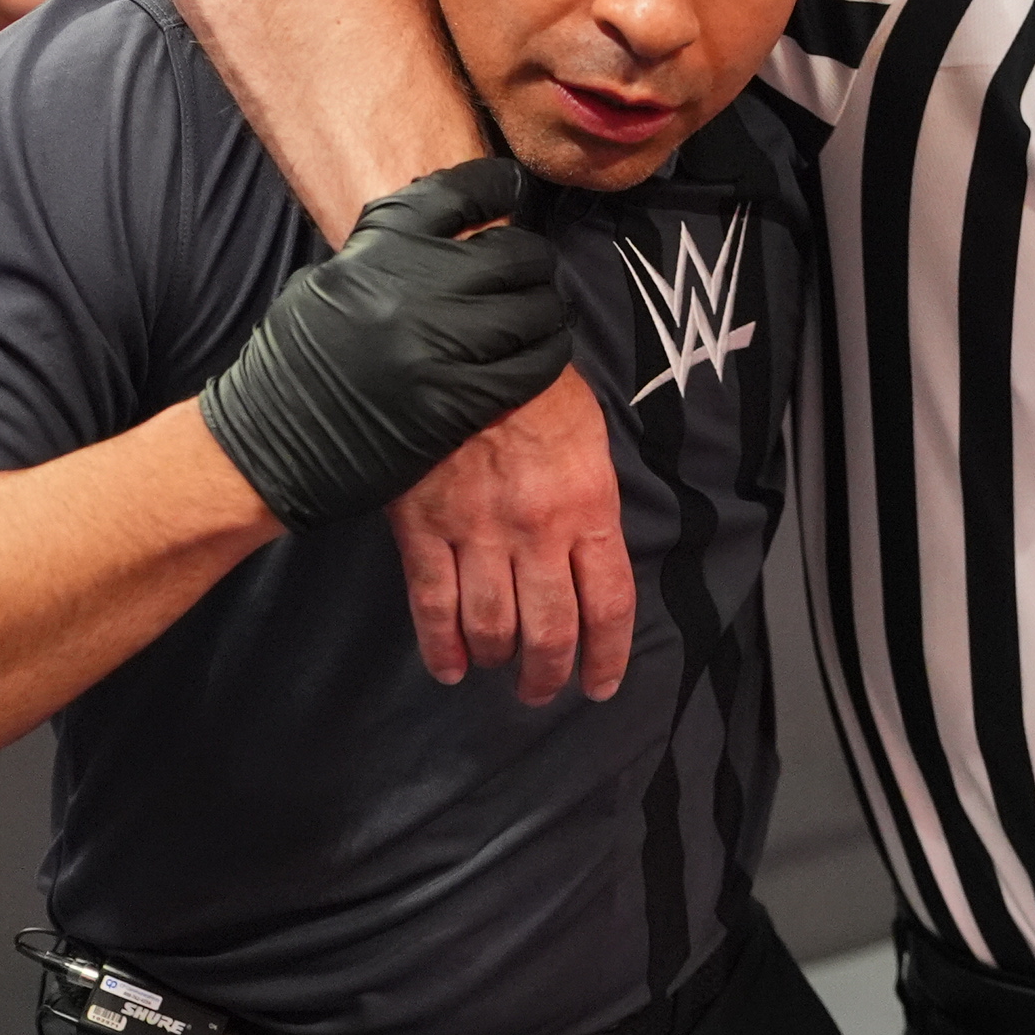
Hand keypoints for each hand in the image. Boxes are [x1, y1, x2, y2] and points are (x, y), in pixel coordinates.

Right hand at [197, 158, 574, 535]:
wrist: (269, 442)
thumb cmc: (297, 360)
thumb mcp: (331, 281)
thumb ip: (390, 252)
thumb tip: (457, 231)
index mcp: (377, 249)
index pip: (459, 192)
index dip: (499, 185)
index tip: (515, 189)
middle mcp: (413, 287)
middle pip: (513, 253)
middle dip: (532, 258)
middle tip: (532, 269)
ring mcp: (439, 345)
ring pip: (534, 309)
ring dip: (548, 308)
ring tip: (543, 313)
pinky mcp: (458, 401)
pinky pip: (532, 366)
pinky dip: (548, 353)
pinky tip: (544, 350)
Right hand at [389, 365, 637, 705]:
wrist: (461, 344)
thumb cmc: (533, 385)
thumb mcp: (589, 440)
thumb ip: (590, 503)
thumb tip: (589, 556)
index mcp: (588, 507)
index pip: (609, 604)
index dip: (606, 656)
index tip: (599, 684)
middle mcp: (538, 531)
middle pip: (550, 632)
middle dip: (547, 674)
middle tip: (541, 690)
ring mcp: (478, 533)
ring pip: (492, 627)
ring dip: (498, 661)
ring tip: (498, 671)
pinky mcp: (425, 528)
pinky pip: (434, 606)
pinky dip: (442, 647)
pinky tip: (450, 668)